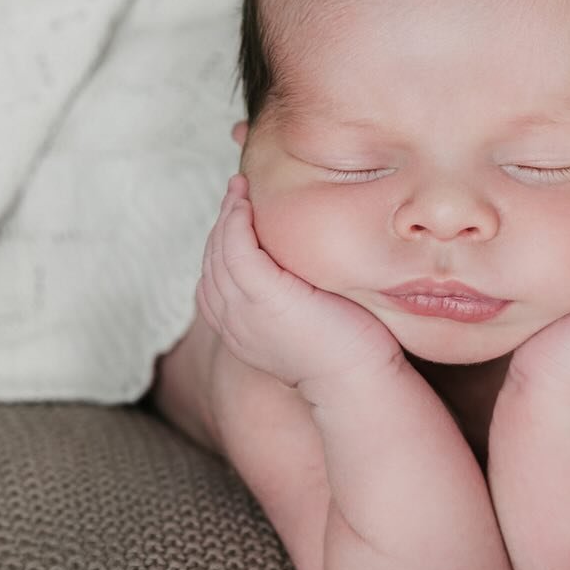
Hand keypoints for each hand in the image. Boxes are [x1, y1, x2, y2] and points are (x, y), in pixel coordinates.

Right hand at [196, 174, 403, 398]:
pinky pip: (235, 249)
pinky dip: (235, 222)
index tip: (237, 219)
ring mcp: (244, 311)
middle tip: (235, 193)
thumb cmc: (347, 353)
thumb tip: (304, 276)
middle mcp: (232, 323)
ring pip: (219, 252)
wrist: (358, 381)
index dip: (220, 246)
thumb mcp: (307, 324)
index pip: (213, 281)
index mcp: (239, 332)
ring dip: (226, 214)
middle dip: (220, 223)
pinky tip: (245, 204)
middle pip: (211, 262)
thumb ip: (293, 301)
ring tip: (239, 189)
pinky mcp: (264, 297)